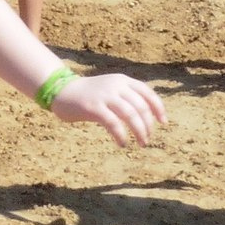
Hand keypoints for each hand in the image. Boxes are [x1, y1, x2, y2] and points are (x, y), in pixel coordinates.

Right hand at [49, 73, 164, 147]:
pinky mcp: (93, 107)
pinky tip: (122, 144)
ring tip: (141, 143)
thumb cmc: (89, 94)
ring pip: (131, 114)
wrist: (62, 91)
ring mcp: (104, 95)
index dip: (158, 108)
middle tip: (147, 138)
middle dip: (148, 125)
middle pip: (141, 106)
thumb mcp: (110, 89)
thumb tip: (147, 116)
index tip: (163, 123)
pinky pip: (113, 123)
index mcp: (122, 80)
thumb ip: (127, 97)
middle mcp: (116, 86)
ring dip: (139, 131)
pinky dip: (121, 135)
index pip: (147, 92)